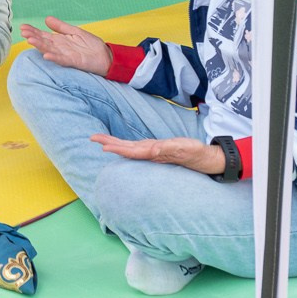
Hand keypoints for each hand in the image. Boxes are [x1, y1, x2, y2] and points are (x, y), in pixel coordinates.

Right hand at [20, 16, 113, 76]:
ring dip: (40, 46)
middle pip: (44, 42)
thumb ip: (60, 26)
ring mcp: (65, 55)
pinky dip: (54, 58)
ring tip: (30, 41)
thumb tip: (46, 19)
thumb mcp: (74, 31)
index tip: (23, 27)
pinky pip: (62, 60)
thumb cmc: (91, 45)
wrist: (105, 56)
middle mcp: (60, 48)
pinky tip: (46, 55)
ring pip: (49, 50)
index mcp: (59, 40)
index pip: (43, 35)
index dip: (33, 31)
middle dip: (33, 37)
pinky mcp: (73, 62)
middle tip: (23, 33)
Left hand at [91, 133, 226, 174]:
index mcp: (154, 153)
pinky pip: (136, 147)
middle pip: (126, 149)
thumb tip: (152, 150)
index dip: (117, 149)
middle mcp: (150, 153)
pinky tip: (118, 145)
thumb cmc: (195, 153)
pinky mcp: (155, 149)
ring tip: (99, 140)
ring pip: (129, 148)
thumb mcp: (183, 148)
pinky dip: (124, 145)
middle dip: (109, 144)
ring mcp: (152, 152)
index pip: (132, 152)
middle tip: (91, 138)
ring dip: (114, 144)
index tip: (102, 147)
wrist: (204, 159)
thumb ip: (168, 149)